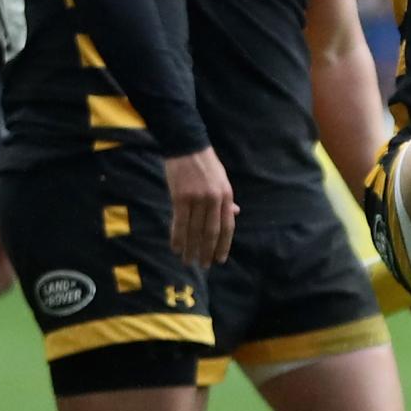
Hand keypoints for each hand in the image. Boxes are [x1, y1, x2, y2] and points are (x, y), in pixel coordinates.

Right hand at [166, 146, 236, 267]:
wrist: (187, 146)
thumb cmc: (205, 163)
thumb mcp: (222, 180)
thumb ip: (227, 199)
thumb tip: (235, 214)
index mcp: (226, 196)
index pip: (227, 227)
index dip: (224, 245)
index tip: (220, 259)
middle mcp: (213, 199)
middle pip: (211, 232)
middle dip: (207, 251)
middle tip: (203, 265)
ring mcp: (196, 199)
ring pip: (194, 230)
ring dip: (191, 248)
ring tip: (188, 260)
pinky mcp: (180, 198)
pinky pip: (179, 223)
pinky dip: (177, 237)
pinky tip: (176, 248)